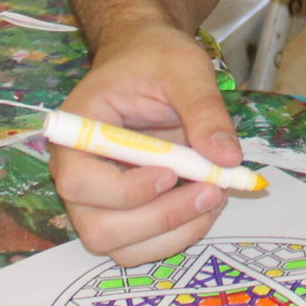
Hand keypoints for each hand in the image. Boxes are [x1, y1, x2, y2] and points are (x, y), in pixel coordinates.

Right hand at [49, 21, 243, 265]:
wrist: (149, 60)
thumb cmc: (155, 57)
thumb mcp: (185, 68)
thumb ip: (205, 109)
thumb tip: (228, 159)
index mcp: (77, 130)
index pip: (78, 181)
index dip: (124, 190)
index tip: (171, 173)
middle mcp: (79, 172)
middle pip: (98, 228)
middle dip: (159, 219)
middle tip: (211, 190)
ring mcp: (99, 200)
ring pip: (123, 248)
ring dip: (174, 232)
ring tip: (215, 195)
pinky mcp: (125, 213)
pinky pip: (144, 246)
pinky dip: (180, 234)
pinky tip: (206, 202)